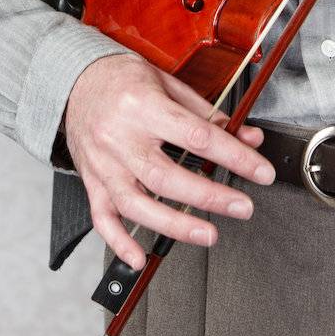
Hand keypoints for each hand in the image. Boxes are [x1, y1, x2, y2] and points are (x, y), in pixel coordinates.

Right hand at [63, 52, 274, 271]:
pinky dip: (120, 241)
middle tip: (242, 207)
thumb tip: (245, 136)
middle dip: (209, 196)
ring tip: (208, 234)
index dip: (233, 155)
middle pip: (166, 175)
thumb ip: (206, 113)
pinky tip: (139, 256)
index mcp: (142, 105)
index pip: (196, 135)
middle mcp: (120, 136)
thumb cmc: (123, 79)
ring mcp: (103, 162)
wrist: (75, 80)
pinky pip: (102, 217)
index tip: (259, 171)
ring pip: (136, 203)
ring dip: (174, 225)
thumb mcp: (168, 83)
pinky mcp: (91, 180)